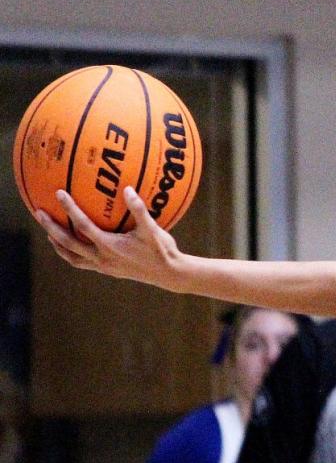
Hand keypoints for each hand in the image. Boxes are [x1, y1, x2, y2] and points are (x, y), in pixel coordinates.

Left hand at [36, 187, 182, 287]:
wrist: (168, 274)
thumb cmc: (162, 250)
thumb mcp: (152, 229)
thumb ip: (139, 209)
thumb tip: (127, 188)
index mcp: (110, 246)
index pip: (83, 226)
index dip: (70, 209)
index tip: (59, 193)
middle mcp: (102, 258)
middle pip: (68, 243)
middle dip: (51, 228)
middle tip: (39, 212)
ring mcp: (103, 266)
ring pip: (71, 257)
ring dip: (57, 244)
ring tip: (48, 232)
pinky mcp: (107, 270)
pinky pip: (81, 262)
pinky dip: (71, 254)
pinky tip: (70, 246)